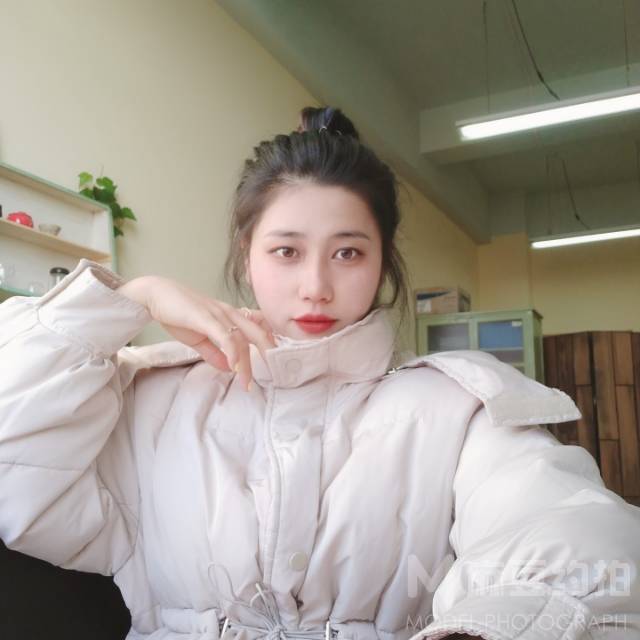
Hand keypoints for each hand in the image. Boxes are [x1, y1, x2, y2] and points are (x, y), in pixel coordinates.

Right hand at [116, 275, 275, 389]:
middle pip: (258, 333)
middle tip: (276, 374)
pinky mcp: (205, 317)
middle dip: (269, 354)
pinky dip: (232, 352)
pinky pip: (224, 335)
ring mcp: (218, 314)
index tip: (276, 361)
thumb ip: (214, 353)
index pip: (257, 328)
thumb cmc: (177, 313)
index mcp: (230, 315)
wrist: (155, 295)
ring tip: (247, 383)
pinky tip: (234, 366)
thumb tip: (229, 369)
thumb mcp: (199, 339)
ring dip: (246, 364)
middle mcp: (229, 312)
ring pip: (241, 339)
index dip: (269, 344)